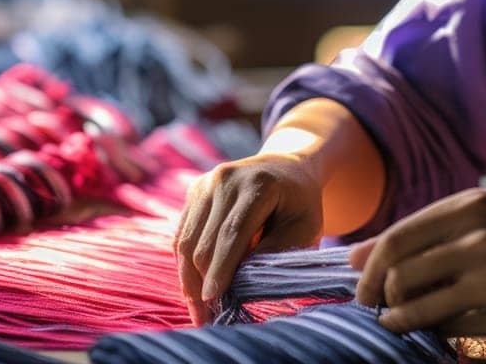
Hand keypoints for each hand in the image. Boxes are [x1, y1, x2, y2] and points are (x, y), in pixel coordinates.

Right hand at [172, 152, 325, 325]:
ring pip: (185, 240)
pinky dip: (184, 263)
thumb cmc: (300, 204)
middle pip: (204, 240)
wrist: (285, 168)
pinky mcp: (194, 191)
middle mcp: (225, 179)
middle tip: (207, 318)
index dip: (221, 269)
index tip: (212, 300)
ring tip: (197, 311)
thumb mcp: (304, 228)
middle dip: (202, 283)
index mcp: (257, 185)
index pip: (233, 234)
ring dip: (188, 279)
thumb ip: (275, 253)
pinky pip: (182, 234)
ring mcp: (205, 183)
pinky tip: (193, 287)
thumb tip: (241, 283)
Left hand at [349, 188, 485, 336]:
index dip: (368, 269)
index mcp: (471, 205)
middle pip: (400, 275)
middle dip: (378, 297)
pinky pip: (451, 328)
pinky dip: (434, 330)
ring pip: (418, 307)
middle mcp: (481, 238)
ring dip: (398, 320)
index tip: (361, 286)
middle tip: (377, 307)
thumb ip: (421, 231)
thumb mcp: (483, 214)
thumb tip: (353, 257)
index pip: (396, 240)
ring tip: (397, 321)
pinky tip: (437, 325)